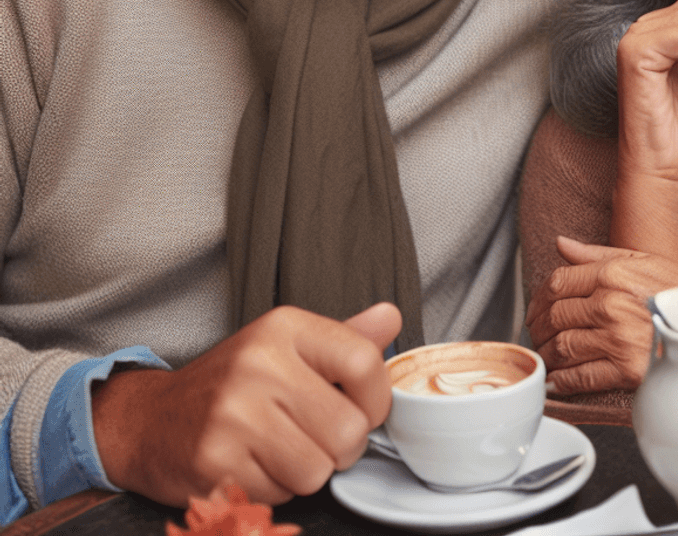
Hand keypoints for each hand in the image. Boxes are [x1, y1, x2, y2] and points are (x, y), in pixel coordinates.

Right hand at [92, 302, 401, 505]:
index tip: (365, 409)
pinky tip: (252, 465)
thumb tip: (391, 319)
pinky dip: (274, 489)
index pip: (364, 362)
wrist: (151, 420)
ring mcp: (233, 413)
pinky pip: (280, 494)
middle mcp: (259, 363)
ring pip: (318, 470)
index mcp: (284, 327)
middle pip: (348, 428)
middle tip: (316, 438)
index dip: (378, 399)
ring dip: (308, 472)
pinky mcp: (213, 460)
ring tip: (280, 450)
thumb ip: (344, 338)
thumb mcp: (287, 345)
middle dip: (342, 447)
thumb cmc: (233, 383)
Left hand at [525, 237, 677, 394]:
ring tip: (545, 356)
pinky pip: (580, 376)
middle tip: (535, 335)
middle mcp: (611, 304)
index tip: (536, 309)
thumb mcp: (643, 259)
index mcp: (613, 273)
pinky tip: (557, 380)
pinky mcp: (626, 370)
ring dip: (546, 355)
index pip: (557, 283)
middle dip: (537, 328)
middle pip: (554, 315)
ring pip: (561, 346)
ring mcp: (617, 337)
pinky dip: (561, 381)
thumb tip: (561, 244)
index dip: (538, 298)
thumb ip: (596, 253)